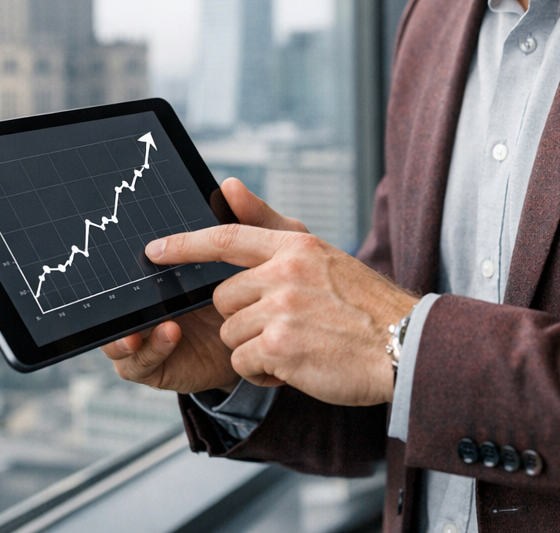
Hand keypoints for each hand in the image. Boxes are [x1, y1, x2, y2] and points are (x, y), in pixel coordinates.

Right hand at [101, 179, 307, 393]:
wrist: (279, 344)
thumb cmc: (269, 292)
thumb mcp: (272, 251)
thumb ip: (254, 219)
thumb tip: (229, 185)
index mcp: (173, 273)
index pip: (141, 262)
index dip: (142, 256)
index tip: (155, 248)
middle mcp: (156, 302)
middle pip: (119, 299)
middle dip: (116, 296)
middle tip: (129, 290)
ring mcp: (154, 334)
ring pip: (118, 336)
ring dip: (123, 331)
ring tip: (144, 325)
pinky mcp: (159, 365)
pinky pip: (137, 364)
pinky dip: (147, 350)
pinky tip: (169, 334)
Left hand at [145, 225, 419, 406]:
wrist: (404, 345)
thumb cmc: (363, 305)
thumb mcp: (321, 256)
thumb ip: (270, 226)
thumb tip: (227, 186)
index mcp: (296, 246)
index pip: (227, 237)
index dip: (185, 244)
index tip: (155, 250)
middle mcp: (285, 271)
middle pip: (224, 297)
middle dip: (243, 318)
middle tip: (285, 327)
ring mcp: (282, 307)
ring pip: (231, 333)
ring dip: (256, 349)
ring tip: (298, 346)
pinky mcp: (281, 345)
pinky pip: (243, 363)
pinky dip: (264, 373)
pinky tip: (297, 366)